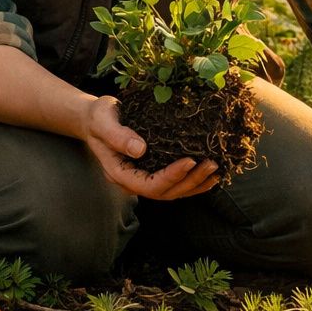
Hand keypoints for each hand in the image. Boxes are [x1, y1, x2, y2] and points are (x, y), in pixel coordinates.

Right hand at [80, 96, 220, 200]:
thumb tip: (140, 150)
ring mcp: (143, 177)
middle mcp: (133, 181)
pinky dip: (193, 180)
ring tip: (216, 171)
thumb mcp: (103, 121)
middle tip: (211, 164)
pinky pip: (174, 182)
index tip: (190, 161)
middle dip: (190, 181)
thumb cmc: (98, 118)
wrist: (95, 119)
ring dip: (195, 183)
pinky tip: (209, 174)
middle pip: (165, 192)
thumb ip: (118, 136)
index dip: (172, 177)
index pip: (150, 185)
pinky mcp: (152, 170)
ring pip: (173, 191)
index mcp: (120, 174)